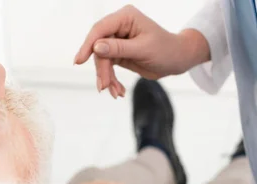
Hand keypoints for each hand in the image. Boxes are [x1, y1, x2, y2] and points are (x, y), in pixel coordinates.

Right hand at [74, 5, 209, 97]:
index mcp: (125, 17)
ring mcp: (117, 40)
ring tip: (114, 92)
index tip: (79, 61)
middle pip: (99, 48)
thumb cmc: (166, 50)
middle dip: (102, 69)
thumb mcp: (142, 49)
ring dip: (106, 77)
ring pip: (102, 60)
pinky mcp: (118, 53)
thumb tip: (96, 47)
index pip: (100, 29)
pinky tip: (118, 90)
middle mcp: (119, 26)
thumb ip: (118, 48)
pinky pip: (108, 67)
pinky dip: (112, 80)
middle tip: (104, 87)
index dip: (88, 45)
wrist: (177, 60)